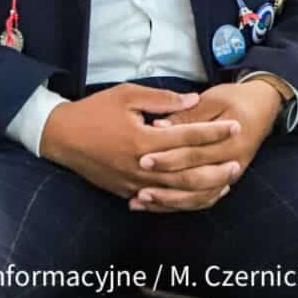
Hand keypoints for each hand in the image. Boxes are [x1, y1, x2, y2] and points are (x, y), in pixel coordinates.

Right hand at [39, 84, 241, 211]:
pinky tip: (197, 195)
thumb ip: (161, 99)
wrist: (60, 136)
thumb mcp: (125, 95)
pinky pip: (163, 201)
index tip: (235, 126)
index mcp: (144, 139)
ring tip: (226, 181)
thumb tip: (192, 100)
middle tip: (238, 160)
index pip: (188, 137)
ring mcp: (136, 183)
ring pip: (180, 192)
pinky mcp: (129, 192)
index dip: (214, 132)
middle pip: (191, 172)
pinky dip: (184, 200)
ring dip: (206, 188)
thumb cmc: (93, 112)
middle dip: (217, 167)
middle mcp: (143, 166)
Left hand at [133, 81, 281, 211]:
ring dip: (169, 201)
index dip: (167, 157)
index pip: (194, 154)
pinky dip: (179, 204)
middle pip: (195, 179)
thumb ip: (186, 115)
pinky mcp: (224, 181)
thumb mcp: (212, 100)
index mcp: (231, 141)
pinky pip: (202, 199)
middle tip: (137, 187)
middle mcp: (233, 163)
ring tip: (140, 200)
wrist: (262, 107)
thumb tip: (158, 125)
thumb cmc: (234, 98)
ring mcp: (230, 176)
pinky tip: (154, 205)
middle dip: (164, 185)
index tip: (141, 159)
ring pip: (199, 197)